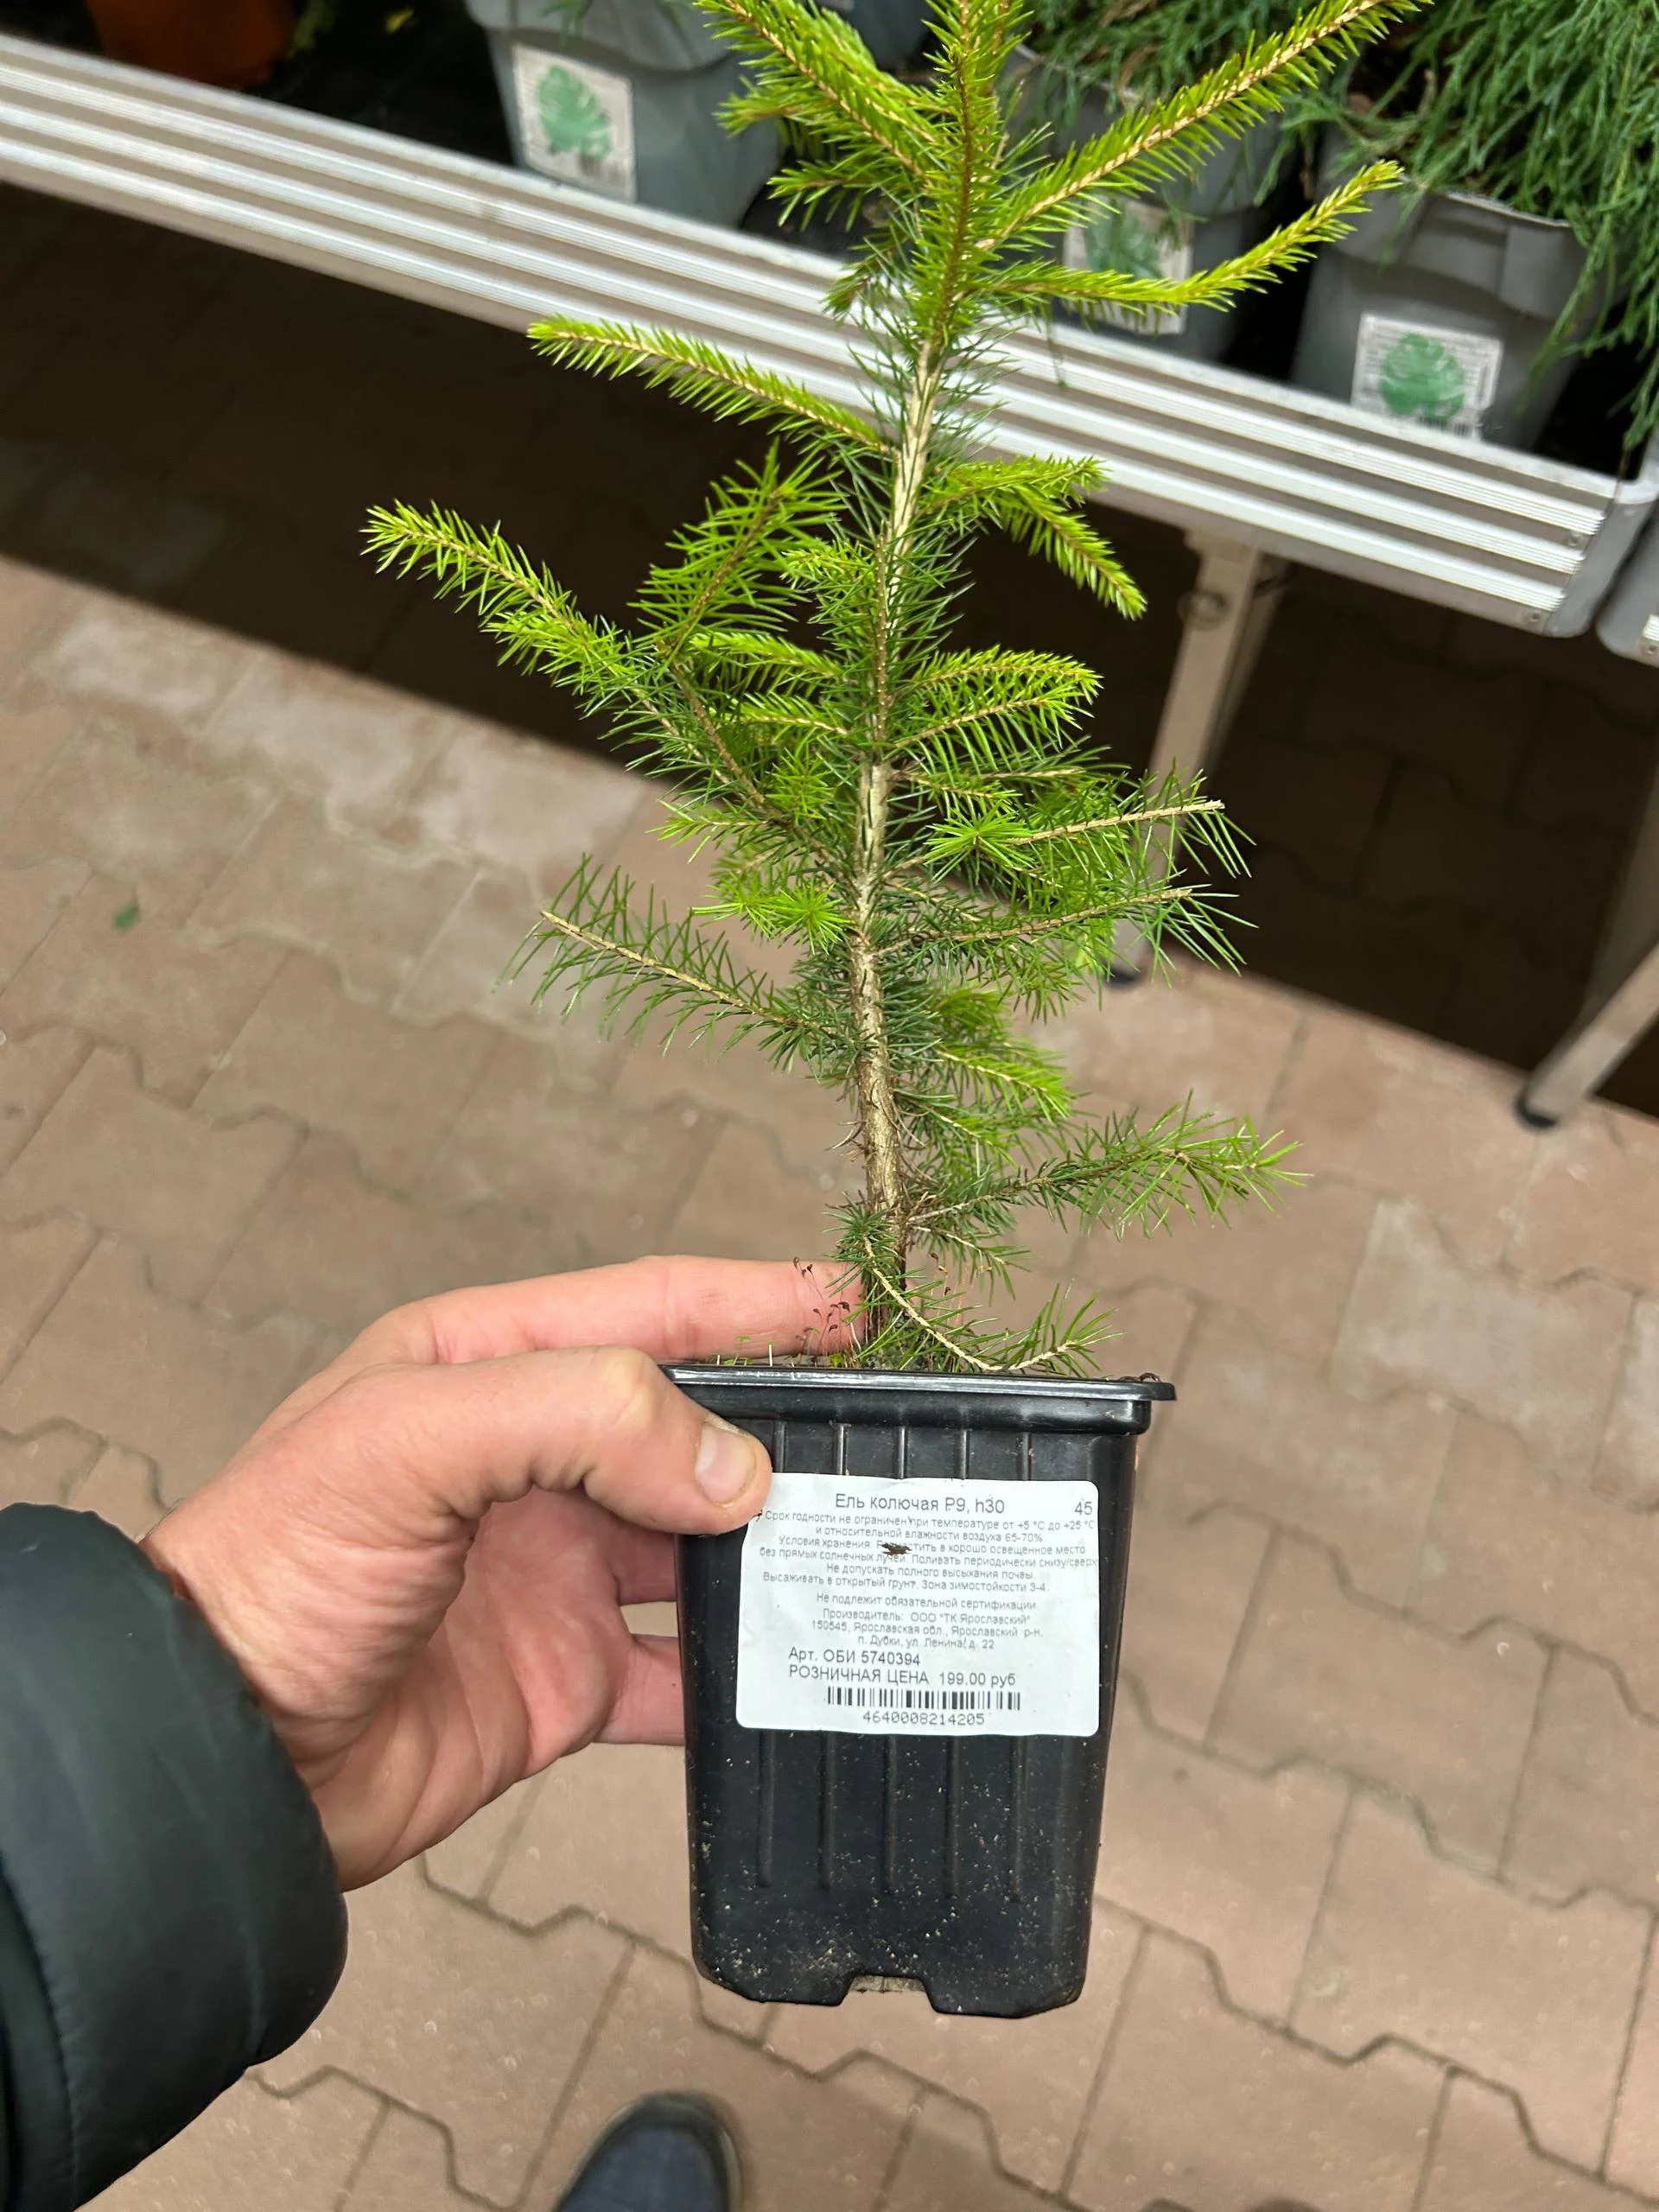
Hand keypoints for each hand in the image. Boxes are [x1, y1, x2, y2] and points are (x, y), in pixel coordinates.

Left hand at [144, 1257, 849, 1886]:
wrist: (221, 1757)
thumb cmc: (274, 1568)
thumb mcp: (408, 1440)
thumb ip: (577, 1416)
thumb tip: (726, 1462)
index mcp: (483, 1371)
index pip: (645, 1309)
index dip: (750, 1302)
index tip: (847, 1307)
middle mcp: (528, 1464)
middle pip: (688, 1430)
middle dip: (778, 1433)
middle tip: (876, 1446)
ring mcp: (552, 1573)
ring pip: (702, 1548)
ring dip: (773, 1551)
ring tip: (860, 1551)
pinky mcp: (563, 1678)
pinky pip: (681, 1672)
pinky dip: (742, 1674)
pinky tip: (797, 1668)